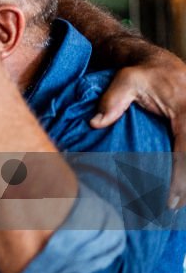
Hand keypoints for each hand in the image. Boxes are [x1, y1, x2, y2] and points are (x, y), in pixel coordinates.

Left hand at [90, 48, 185, 207]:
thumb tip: (95, 123)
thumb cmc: (143, 73)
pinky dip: (185, 168)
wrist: (161, 64)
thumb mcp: (125, 79)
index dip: (180, 176)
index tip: (171, 199)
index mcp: (185, 109)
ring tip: (179, 205)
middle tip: (175, 209)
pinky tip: (181, 191)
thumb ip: (112, 101)